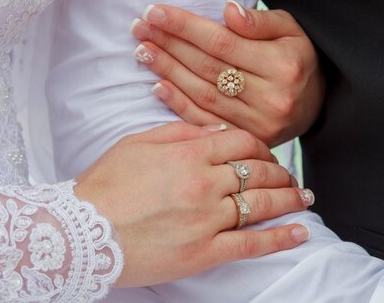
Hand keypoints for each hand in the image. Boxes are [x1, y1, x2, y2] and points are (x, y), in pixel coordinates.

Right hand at [74, 122, 313, 286]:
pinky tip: (300, 233)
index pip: (242, 143)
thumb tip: (216, 131)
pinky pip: (251, 244)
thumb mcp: (137, 143)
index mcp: (188, 154)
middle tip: (290, 176)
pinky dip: (280, 238)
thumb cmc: (104, 185)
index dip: (261, 147)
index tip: (268, 154)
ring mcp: (206, 219)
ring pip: (261, 204)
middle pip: (258, 172)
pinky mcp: (203, 252)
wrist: (78, 232)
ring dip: (289, 199)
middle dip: (280, 172)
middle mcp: (204, 184)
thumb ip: (180, 132)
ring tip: (304, 197)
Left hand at [130, 2, 325, 146]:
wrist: (316, 104)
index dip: (186, 27)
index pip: (222, 42)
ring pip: (202, 94)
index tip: (155, 12)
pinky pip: (206, 121)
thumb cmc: (297, 59)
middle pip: (207, 67)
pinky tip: (158, 86)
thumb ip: (260, 21)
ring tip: (143, 51)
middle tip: (139, 29)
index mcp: (282, 66)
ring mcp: (258, 124)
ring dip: (168, 71)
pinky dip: (179, 104)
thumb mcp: (290, 30)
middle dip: (169, 45)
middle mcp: (271, 98)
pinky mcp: (247, 139)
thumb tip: (227, 11)